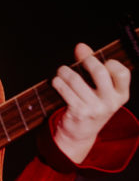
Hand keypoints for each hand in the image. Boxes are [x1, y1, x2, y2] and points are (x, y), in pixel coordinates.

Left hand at [52, 42, 130, 162]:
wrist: (80, 134)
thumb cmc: (91, 105)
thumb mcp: (99, 89)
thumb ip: (92, 66)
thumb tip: (81, 46)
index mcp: (121, 95)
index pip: (123, 73)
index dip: (111, 63)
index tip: (102, 62)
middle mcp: (110, 103)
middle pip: (100, 72)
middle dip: (87, 61)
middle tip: (80, 60)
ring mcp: (95, 108)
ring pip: (76, 80)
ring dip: (65, 71)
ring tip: (62, 71)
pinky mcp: (79, 112)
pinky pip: (65, 90)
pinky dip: (58, 82)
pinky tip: (57, 82)